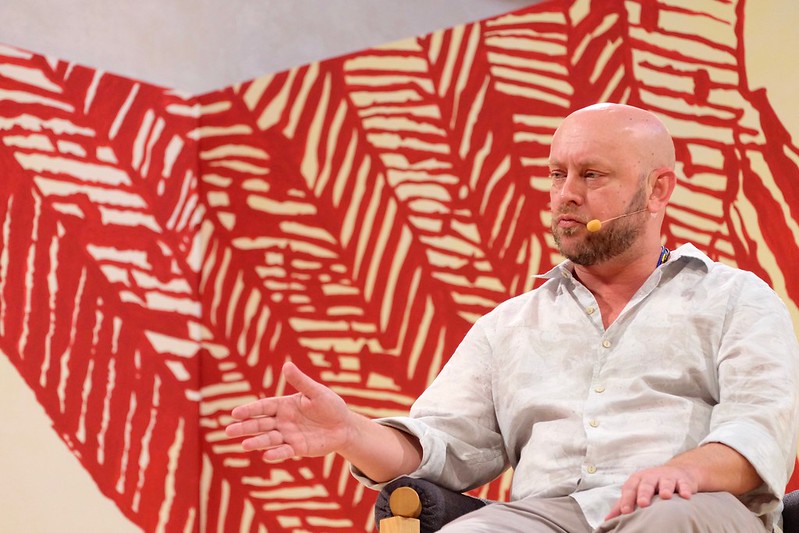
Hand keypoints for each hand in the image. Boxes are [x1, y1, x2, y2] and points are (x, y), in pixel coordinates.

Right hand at [225, 362, 352, 461]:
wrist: (344, 426)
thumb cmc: (330, 405)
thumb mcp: (316, 391)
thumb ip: (301, 381)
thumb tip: (286, 365)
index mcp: (284, 405)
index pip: (263, 407)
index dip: (250, 410)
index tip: (235, 413)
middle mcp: (283, 421)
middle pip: (260, 424)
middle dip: (245, 427)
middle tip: (228, 431)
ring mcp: (289, 435)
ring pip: (269, 439)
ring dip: (256, 442)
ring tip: (243, 445)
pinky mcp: (298, 448)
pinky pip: (285, 451)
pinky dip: (276, 453)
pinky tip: (266, 455)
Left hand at [605, 465, 698, 519]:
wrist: (677, 472)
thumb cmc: (652, 485)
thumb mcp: (636, 490)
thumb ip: (623, 504)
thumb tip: (608, 520)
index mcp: (638, 480)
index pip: (630, 489)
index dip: (627, 499)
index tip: (625, 511)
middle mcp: (652, 477)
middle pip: (646, 484)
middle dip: (644, 493)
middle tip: (642, 503)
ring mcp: (668, 477)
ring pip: (665, 482)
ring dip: (665, 488)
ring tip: (665, 496)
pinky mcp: (682, 480)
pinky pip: (684, 484)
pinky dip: (685, 489)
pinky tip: (685, 496)